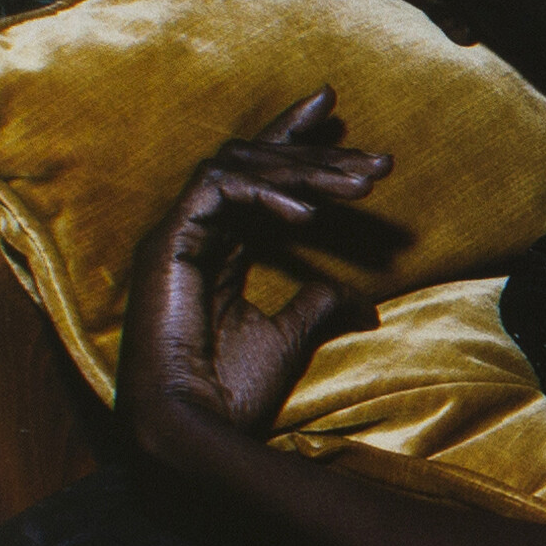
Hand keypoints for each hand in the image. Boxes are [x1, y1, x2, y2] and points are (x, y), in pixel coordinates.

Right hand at [118, 89, 390, 464]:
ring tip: (359, 186)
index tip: (341, 118)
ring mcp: (178, 234)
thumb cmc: (230, 390)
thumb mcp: (290, 338)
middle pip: (255, 164)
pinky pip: (216, 191)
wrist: (195, 427)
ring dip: (304, 171)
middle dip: (318, 155)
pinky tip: (309, 214)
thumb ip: (318, 305)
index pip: (260, 178)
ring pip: (239, 168)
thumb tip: (363, 303)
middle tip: (378, 162)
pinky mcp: (167, 242)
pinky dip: (265, 194)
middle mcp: (197, 232)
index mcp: (222, 247)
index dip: (297, 144)